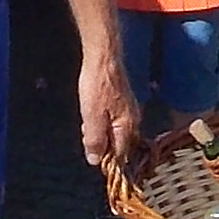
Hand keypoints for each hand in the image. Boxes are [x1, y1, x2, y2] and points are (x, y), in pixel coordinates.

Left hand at [77, 44, 141, 181]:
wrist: (102, 58)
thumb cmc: (98, 85)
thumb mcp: (91, 117)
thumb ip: (94, 140)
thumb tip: (95, 160)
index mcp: (127, 126)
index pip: (120, 154)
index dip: (107, 160)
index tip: (93, 157)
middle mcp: (132, 120)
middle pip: (118, 144)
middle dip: (101, 145)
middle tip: (86, 132)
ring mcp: (129, 110)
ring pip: (114, 132)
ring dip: (100, 132)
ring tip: (87, 120)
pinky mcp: (122, 102)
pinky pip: (113, 120)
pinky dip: (101, 121)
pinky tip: (92, 112)